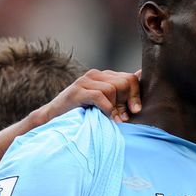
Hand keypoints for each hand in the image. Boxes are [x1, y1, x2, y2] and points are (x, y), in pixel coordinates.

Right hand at [26, 69, 141, 127]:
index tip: (135, 111)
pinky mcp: (77, 91)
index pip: (130, 78)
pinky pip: (100, 96)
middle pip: (125, 82)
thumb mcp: (106, 106)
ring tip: (113, 120)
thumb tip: (142, 80)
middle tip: (123, 118)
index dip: (136, 95)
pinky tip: (107, 119)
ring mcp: (85, 81)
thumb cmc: (83, 115)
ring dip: (116, 108)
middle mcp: (95, 75)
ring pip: (113, 89)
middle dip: (127, 101)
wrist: (53, 120)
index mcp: (104, 76)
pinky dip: (106, 109)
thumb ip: (122, 97)